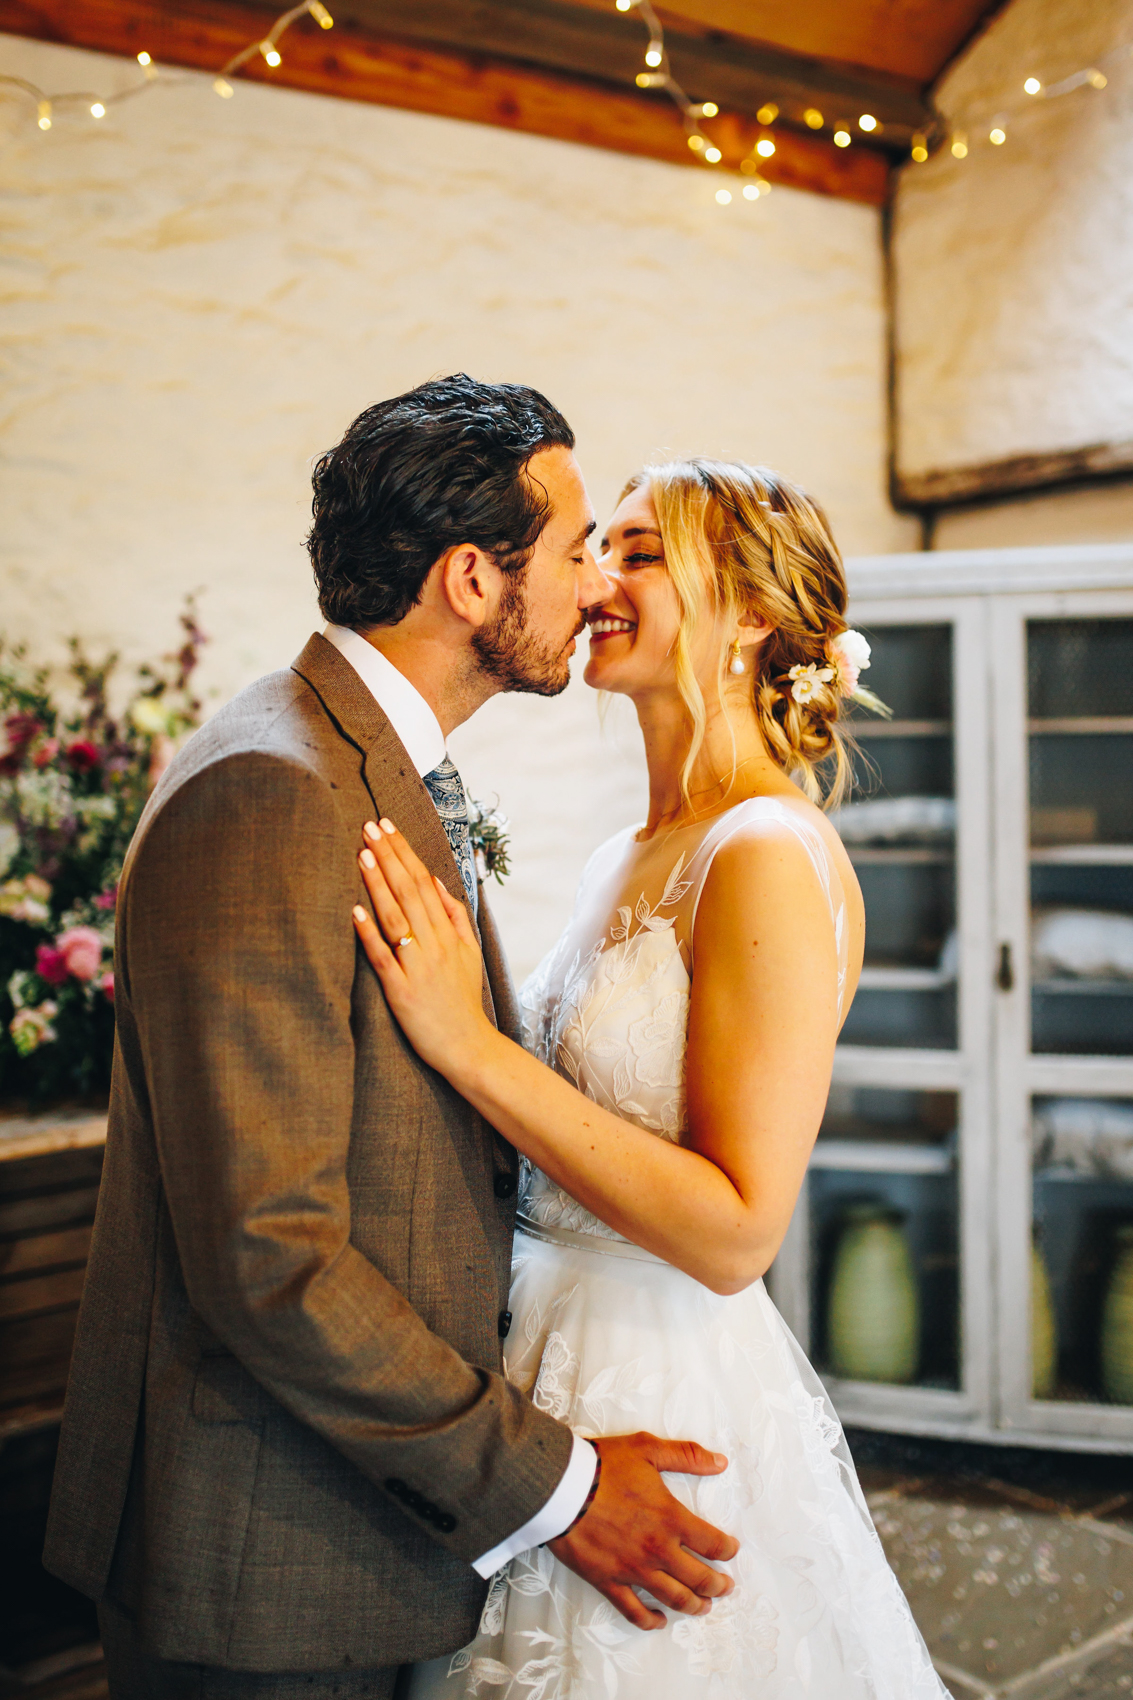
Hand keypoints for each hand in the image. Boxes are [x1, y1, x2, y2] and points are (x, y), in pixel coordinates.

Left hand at [352, 819, 491, 1077]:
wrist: (469, 1046)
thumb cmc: (463, 999)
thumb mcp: (470, 952)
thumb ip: (455, 915)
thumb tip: (437, 881)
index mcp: (449, 933)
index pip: (425, 882)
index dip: (405, 853)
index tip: (387, 827)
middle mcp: (435, 945)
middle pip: (409, 892)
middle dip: (388, 856)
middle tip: (369, 826)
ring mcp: (418, 967)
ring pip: (396, 917)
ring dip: (378, 884)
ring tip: (362, 854)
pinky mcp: (401, 991)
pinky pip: (383, 957)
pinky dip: (370, 932)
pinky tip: (355, 910)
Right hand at [548, 1433, 738, 1630]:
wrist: (560, 1487)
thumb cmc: (604, 1466)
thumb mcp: (648, 1449)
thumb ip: (686, 1456)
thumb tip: (720, 1462)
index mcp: (671, 1518)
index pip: (712, 1543)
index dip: (727, 1549)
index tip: (731, 1550)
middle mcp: (657, 1550)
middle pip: (699, 1578)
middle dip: (718, 1585)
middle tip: (726, 1587)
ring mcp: (633, 1570)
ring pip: (673, 1598)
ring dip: (694, 1606)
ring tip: (703, 1607)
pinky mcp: (609, 1582)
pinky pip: (634, 1611)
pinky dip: (650, 1621)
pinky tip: (660, 1621)